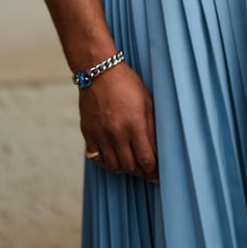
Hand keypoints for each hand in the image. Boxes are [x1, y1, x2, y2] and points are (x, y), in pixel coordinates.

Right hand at [80, 64, 157, 181]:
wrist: (99, 71)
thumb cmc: (127, 83)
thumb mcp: (147, 102)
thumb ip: (152, 127)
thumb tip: (158, 149)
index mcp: (135, 123)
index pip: (146, 159)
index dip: (154, 172)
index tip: (158, 176)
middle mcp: (117, 132)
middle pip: (130, 166)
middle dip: (142, 172)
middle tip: (148, 173)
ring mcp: (100, 134)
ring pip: (114, 165)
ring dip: (125, 169)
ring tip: (133, 166)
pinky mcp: (88, 133)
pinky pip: (97, 158)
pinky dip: (108, 163)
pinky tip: (115, 160)